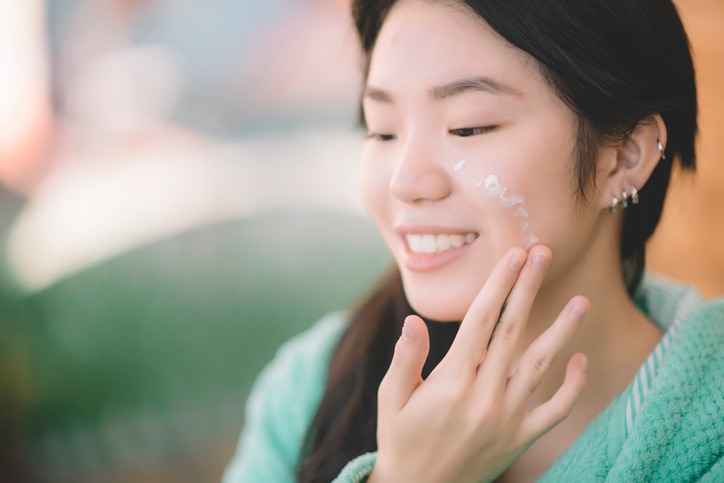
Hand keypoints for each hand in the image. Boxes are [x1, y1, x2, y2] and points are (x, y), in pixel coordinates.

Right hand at [369, 246, 588, 482]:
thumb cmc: (401, 440)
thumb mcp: (391, 399)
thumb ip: (405, 358)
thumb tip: (414, 320)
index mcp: (450, 381)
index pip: (479, 321)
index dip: (498, 284)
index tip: (513, 255)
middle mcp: (483, 396)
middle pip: (511, 330)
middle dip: (528, 288)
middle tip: (543, 252)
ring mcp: (506, 418)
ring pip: (540, 365)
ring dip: (562, 331)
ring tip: (582, 301)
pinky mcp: (520, 438)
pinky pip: (554, 410)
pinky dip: (571, 386)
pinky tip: (579, 359)